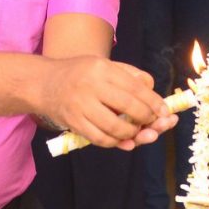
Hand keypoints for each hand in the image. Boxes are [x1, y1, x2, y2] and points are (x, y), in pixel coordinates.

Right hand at [39, 57, 175, 149]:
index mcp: (102, 68)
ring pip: (115, 127)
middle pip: (128, 107)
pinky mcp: (74, 122)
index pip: (135, 88)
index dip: (154, 102)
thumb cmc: (79, 74)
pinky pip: (100, 139)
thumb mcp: (103, 65)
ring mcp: (80, 106)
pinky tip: (123, 140)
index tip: (165, 111)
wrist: (43, 83)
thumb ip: (129, 75)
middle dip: (146, 119)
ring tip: (137, 132)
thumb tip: (153, 90)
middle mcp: (91, 86)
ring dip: (132, 134)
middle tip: (153, 123)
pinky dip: (116, 143)